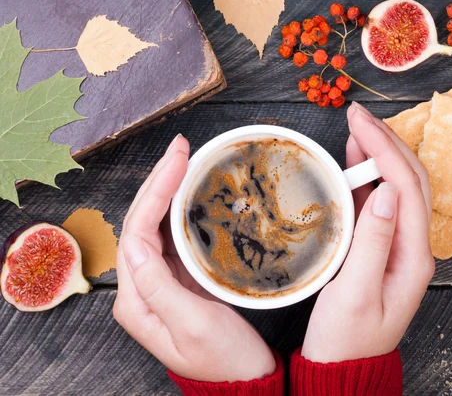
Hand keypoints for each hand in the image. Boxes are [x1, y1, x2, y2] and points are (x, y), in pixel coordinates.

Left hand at [113, 135, 275, 381]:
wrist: (246, 382)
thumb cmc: (226, 360)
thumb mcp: (194, 326)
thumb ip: (159, 286)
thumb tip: (134, 243)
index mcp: (137, 301)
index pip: (136, 233)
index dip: (155, 192)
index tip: (178, 161)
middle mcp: (142, 290)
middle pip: (142, 223)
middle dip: (159, 182)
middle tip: (181, 149)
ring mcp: (160, 284)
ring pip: (157, 227)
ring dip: (168, 192)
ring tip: (185, 161)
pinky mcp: (181, 282)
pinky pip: (174, 237)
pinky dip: (182, 211)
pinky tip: (192, 194)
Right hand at [301, 102, 434, 362]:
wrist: (343, 366)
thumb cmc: (346, 338)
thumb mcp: (356, 293)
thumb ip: (373, 242)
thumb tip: (387, 190)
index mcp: (414, 257)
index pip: (406, 188)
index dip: (384, 149)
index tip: (358, 121)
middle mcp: (413, 247)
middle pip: (409, 181)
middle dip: (385, 142)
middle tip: (356, 114)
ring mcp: (398, 246)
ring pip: (396, 188)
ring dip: (377, 155)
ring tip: (355, 128)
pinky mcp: (381, 248)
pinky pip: (379, 204)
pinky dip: (366, 178)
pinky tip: (353, 162)